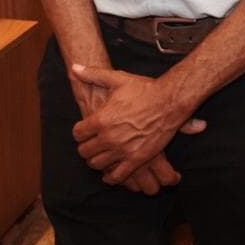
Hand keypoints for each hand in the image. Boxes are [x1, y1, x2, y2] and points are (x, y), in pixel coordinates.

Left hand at [71, 64, 205, 185]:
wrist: (169, 101)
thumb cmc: (144, 89)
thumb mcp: (117, 79)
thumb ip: (93, 74)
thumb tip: (75, 67)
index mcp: (101, 119)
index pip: (78, 133)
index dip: (79, 133)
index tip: (84, 132)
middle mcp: (109, 137)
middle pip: (85, 151)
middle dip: (86, 148)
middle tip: (91, 145)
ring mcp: (122, 150)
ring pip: (98, 164)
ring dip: (97, 161)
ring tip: (101, 156)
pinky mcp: (136, 159)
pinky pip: (117, 176)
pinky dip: (111, 177)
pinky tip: (110, 173)